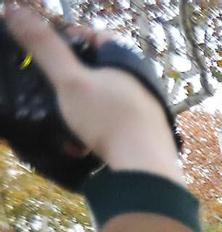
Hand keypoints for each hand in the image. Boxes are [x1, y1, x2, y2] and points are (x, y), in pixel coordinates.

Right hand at [2, 4, 179, 180]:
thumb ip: (45, 48)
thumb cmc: (108, 119)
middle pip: (99, 72)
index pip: (98, 37)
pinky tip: (81, 146)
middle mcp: (144, 83)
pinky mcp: (147, 135)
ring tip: (66, 127)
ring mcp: (148, 110)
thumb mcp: (69, 80)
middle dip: (72, 82)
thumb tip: (15, 11)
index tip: (50, 54)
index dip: (71, 40)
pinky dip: (95, 132)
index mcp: (129, 63)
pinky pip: (114, 126)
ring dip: (80, 113)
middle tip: (53, 93)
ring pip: (104, 102)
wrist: (145, 169)